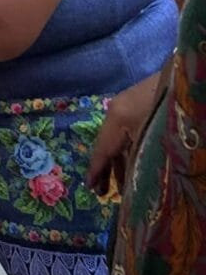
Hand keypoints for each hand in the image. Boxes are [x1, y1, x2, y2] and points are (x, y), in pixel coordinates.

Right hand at [87, 70, 163, 194]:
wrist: (185, 81)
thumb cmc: (166, 111)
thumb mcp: (151, 140)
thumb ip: (138, 159)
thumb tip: (131, 183)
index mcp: (117, 117)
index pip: (103, 149)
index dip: (96, 170)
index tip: (88, 188)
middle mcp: (118, 110)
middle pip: (108, 143)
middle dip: (106, 169)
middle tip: (102, 193)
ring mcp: (129, 105)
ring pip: (119, 139)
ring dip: (119, 162)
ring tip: (120, 186)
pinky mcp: (141, 105)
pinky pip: (129, 133)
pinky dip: (128, 151)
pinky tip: (133, 163)